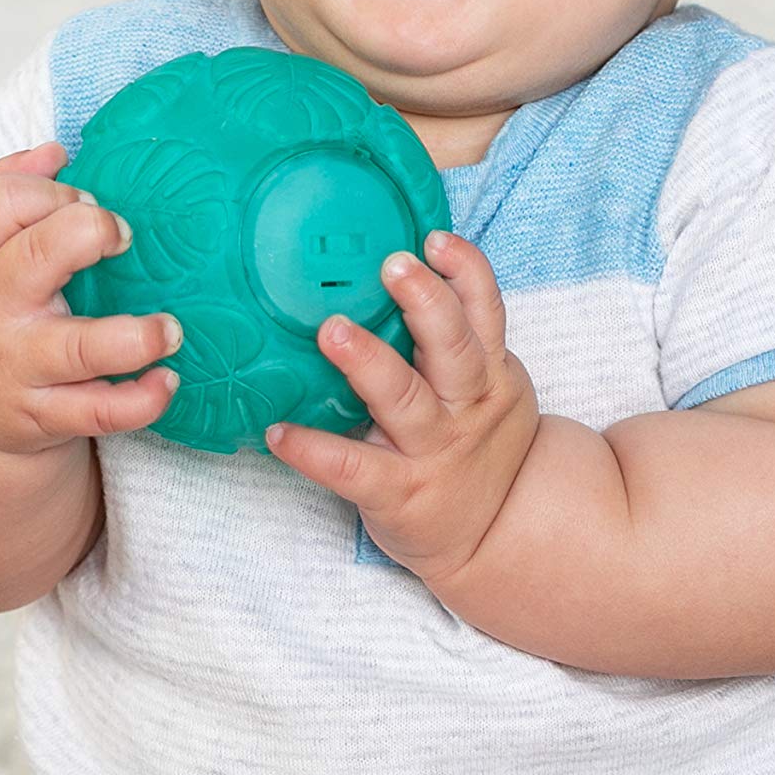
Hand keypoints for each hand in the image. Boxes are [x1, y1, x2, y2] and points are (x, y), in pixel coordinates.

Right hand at [0, 141, 181, 454]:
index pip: (5, 201)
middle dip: (92, 233)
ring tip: (171, 329)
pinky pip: (100, 412)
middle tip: (125, 239)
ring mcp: (20, 364)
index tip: (89, 201)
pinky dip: (142, 400)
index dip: (54, 191)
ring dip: (136, 336)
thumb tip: (56, 149)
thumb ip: (8, 193)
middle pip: (41, 253)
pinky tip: (168, 381)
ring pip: (80, 347)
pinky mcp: (44, 416)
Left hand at [264, 230, 540, 582]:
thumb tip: (401, 269)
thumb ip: (458, 340)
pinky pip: (352, 468)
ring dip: (368, 362)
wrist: (495, 535)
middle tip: (390, 265)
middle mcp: (466, 406)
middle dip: (424, 302)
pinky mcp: (398, 491)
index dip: (465, 271)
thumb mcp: (490, 388)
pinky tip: (278, 431)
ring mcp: (433, 450)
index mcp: (490, 372)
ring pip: (405, 400)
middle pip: (453, 346)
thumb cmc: (477, 444)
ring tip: (331, 331)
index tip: (433, 239)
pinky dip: (313, 449)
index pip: (485, 311)